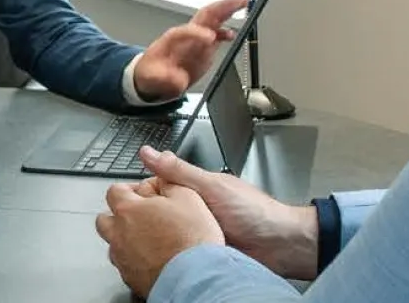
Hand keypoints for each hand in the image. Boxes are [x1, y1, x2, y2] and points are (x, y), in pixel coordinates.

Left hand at [95, 179, 225, 296]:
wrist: (195, 276)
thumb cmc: (192, 239)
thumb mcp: (188, 196)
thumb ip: (169, 182)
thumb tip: (160, 180)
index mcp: (129, 210)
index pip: (114, 191)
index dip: (130, 190)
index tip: (144, 193)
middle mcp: (118, 234)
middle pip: (105, 219)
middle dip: (120, 215)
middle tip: (141, 216)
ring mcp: (122, 257)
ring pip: (113, 244)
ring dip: (124, 238)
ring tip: (147, 238)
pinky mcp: (130, 277)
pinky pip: (124, 264)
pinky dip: (133, 258)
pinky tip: (151, 258)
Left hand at [133, 0, 248, 100]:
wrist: (152, 76)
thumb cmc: (150, 72)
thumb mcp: (153, 78)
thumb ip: (165, 78)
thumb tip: (177, 79)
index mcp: (172, 39)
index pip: (187, 31)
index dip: (199, 33)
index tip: (210, 38)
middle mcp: (186, 35)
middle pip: (205, 15)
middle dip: (222, 7)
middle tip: (239, 1)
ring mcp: (196, 39)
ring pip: (213, 19)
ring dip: (228, 11)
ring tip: (244, 4)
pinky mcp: (204, 47)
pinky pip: (216, 34)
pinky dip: (227, 31)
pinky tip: (234, 33)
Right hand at [140, 145, 320, 279]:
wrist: (281, 246)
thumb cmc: (256, 212)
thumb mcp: (212, 186)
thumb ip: (180, 171)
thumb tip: (150, 152)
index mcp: (197, 188)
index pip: (160, 187)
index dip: (144, 193)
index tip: (127, 201)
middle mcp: (197, 209)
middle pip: (163, 212)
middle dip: (151, 219)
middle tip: (135, 227)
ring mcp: (200, 231)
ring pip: (171, 233)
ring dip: (164, 238)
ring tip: (151, 243)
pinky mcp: (205, 251)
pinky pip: (183, 251)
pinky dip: (177, 253)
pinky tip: (169, 256)